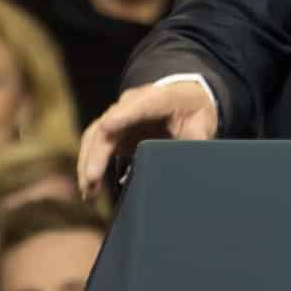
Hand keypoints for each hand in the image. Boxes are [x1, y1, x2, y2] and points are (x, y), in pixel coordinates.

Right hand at [77, 79, 219, 198]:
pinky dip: (89, 167)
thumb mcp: (202, 121)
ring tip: (89, 193)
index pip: (138, 105)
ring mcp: (118, 117)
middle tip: (91, 179)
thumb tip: (189, 160)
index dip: (122, 116)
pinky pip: (95, 147)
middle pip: (107, 126)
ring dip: (88, 164)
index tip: (107, 127)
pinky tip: (89, 190)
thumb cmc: (193, 110)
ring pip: (95, 137)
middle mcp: (131, 104)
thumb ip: (196, 138)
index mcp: (158, 99)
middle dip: (97, 152)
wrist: (182, 98)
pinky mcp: (113, 132)